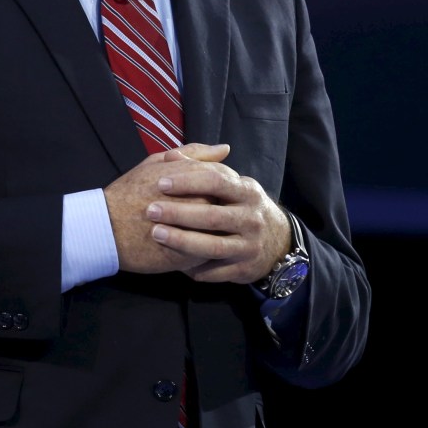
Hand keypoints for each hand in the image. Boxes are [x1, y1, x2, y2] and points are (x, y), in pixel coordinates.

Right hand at [103, 143, 229, 273]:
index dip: (221, 187)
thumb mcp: (158, 163)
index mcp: (195, 178)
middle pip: (226, 207)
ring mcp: (196, 231)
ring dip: (215, 233)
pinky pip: (206, 256)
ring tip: (201, 233)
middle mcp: (200, 203)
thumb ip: (194, 154)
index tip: (210, 192)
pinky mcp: (188, 256)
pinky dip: (203, 252)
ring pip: (219, 233)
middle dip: (221, 210)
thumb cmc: (130, 191)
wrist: (106, 226)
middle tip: (205, 214)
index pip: (226, 180)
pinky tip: (194, 249)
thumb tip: (225, 149)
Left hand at [144, 160, 291, 284]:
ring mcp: (249, 246)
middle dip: (179, 213)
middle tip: (150, 210)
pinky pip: (216, 272)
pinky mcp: (245, 270)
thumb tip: (172, 155)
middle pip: (213, 216)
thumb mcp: (231, 183)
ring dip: (182, 241)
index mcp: (247, 191)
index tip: (160, 183)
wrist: (277, 241)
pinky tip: (173, 263)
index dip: (188, 181)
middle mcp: (252, 219)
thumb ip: (202, 167)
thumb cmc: (242, 206)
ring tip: (155, 234)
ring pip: (213, 247)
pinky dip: (194, 268)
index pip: (217, 182)